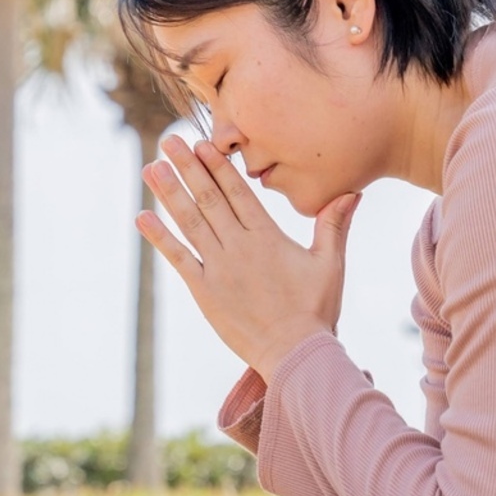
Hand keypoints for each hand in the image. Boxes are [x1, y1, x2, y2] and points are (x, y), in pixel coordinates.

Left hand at [137, 135, 360, 383]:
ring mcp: (219, 269)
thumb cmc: (316, 310)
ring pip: (190, 222)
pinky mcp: (204, 292)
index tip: (201, 143)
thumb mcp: (330, 264)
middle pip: (209, 199)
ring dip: (169, 193)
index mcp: (268, 237)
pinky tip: (143, 217)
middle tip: (168, 141)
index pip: (238, 192)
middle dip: (187, 168)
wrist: (295, 353)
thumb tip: (352, 192)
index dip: (218, 165)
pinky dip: (160, 237)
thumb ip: (334, 225)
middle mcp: (239, 247)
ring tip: (151, 168)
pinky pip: (177, 259)